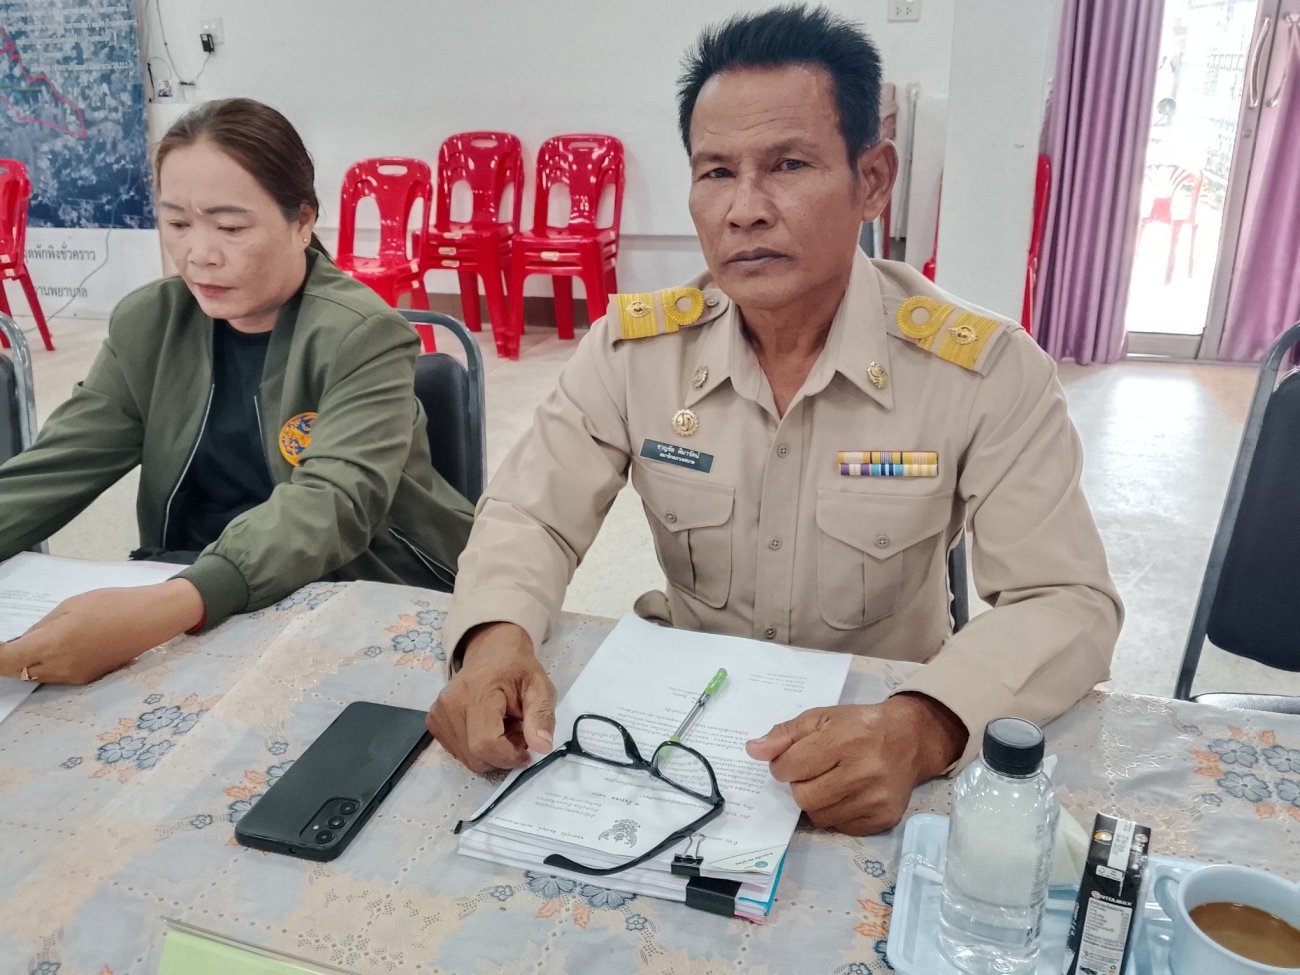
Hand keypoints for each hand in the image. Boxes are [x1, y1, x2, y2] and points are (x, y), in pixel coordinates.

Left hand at [0, 579, 204, 684]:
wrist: (152, 620)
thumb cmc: (113, 604)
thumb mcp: (70, 606)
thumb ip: (41, 627)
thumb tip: (22, 641)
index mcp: (52, 644)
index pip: (4, 660)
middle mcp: (59, 667)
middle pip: (15, 670)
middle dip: (7, 658)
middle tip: (11, 642)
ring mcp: (73, 676)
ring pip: (33, 675)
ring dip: (25, 662)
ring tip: (32, 642)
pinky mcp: (85, 679)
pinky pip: (53, 676)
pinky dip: (45, 665)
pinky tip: (55, 648)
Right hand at [426, 621, 555, 772]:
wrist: (492, 652)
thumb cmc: (518, 670)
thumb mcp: (540, 687)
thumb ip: (542, 715)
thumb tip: (543, 747)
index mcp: (478, 693)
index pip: (485, 743)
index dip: (509, 756)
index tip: (527, 749)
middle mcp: (451, 704)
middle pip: (476, 756)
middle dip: (502, 755)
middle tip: (518, 733)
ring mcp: (438, 714)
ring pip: (467, 758)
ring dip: (490, 753)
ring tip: (503, 728)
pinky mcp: (433, 721)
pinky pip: (458, 752)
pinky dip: (476, 749)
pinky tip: (487, 728)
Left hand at [745, 693, 968, 835]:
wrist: (909, 739)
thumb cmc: (859, 726)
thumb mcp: (820, 718)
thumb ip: (785, 734)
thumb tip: (753, 750)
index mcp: (844, 740)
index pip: (791, 766)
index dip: (782, 765)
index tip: (791, 760)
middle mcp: (862, 772)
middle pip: (803, 797)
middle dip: (799, 785)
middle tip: (812, 772)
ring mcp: (875, 799)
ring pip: (819, 816)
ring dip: (815, 802)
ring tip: (829, 782)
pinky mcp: (883, 819)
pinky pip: (840, 828)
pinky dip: (835, 814)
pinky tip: (845, 795)